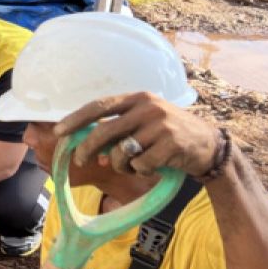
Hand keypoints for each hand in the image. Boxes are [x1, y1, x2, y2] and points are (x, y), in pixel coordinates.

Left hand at [54, 92, 222, 179]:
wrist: (209, 145)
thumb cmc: (168, 134)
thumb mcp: (145, 122)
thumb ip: (118, 130)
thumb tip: (89, 150)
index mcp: (137, 98)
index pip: (99, 106)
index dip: (76, 119)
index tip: (59, 131)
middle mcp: (147, 107)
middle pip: (104, 130)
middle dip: (86, 148)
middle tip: (80, 160)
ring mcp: (160, 125)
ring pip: (120, 151)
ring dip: (119, 165)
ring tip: (132, 165)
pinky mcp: (170, 144)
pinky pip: (140, 164)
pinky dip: (140, 170)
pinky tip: (152, 167)